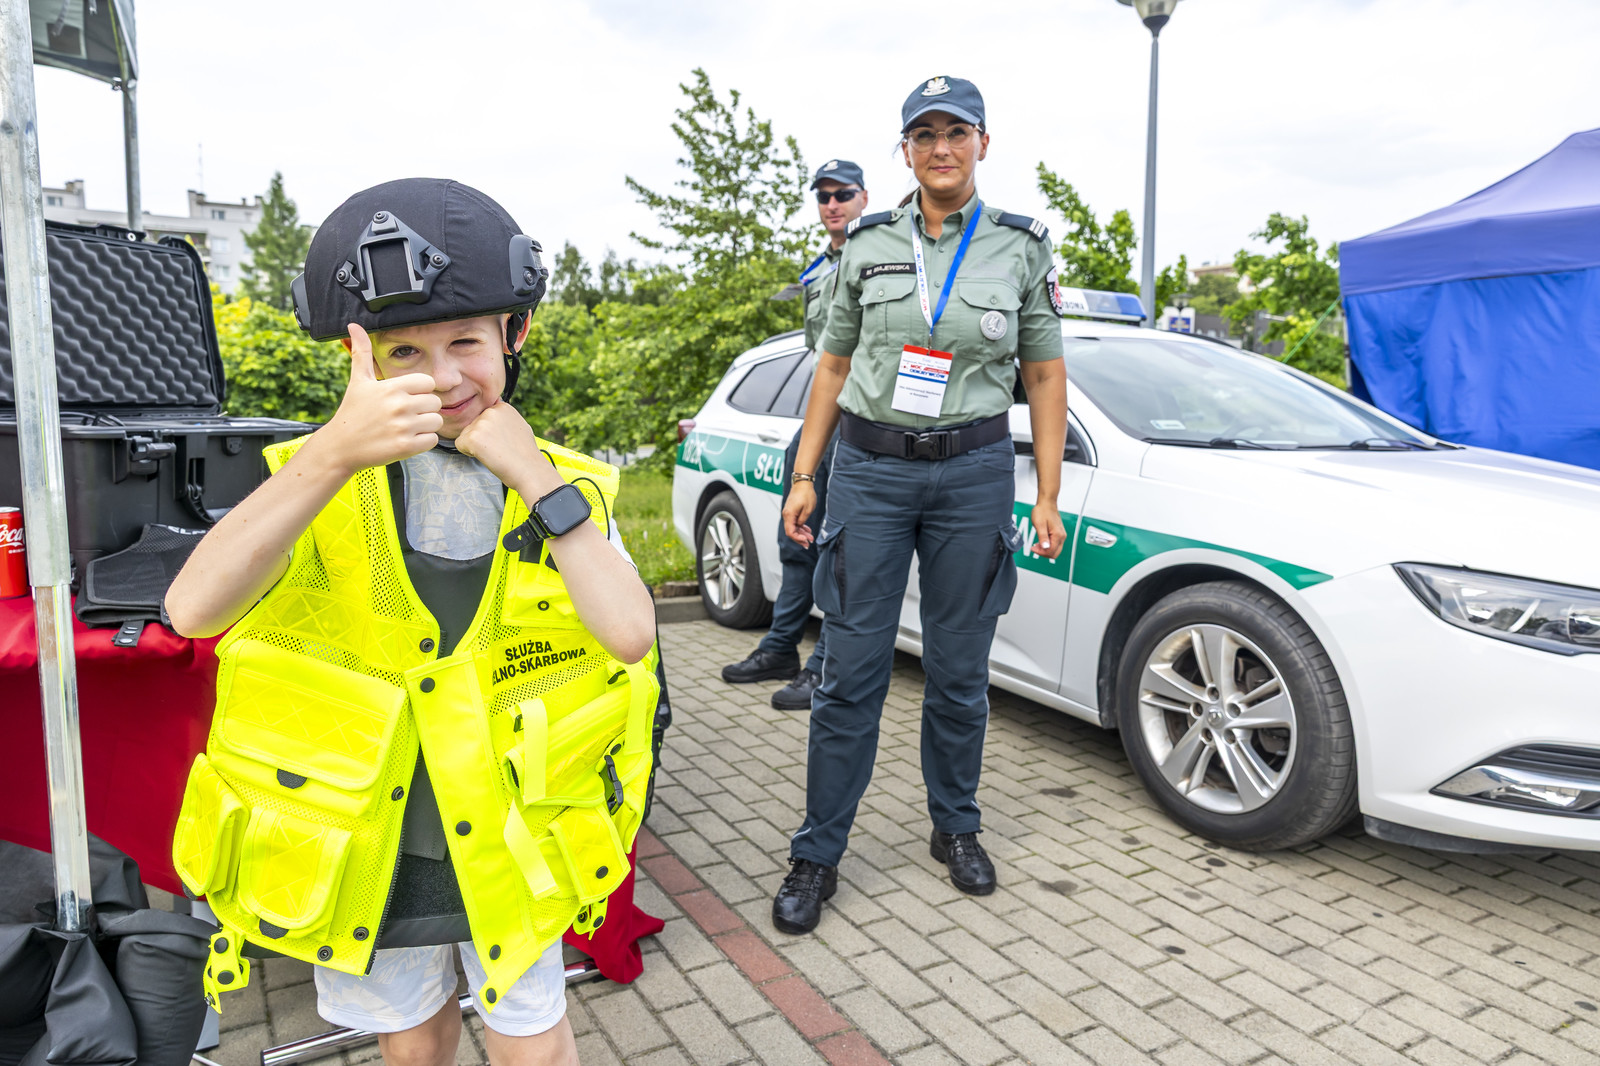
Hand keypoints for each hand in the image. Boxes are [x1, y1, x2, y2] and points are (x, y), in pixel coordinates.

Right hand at [316, 323, 441, 473]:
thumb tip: (354, 326)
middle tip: (405, 415)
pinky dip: (423, 441)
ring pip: (436, 421)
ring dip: (425, 426)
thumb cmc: (352, 412)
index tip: (407, 397)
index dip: (421, 391)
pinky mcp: (406, 447)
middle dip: (424, 409)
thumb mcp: (358, 381)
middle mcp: (399, 405)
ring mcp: (403, 427)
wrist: (340, 446)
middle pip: (435, 402)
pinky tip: (407, 438)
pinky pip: (433, 440)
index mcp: (392, 387)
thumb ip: (361, 352)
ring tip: (406, 427)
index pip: (428, 383)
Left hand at [454, 400, 559, 498]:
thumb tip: (496, 408)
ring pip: (466, 435)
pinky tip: (487, 456)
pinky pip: (460, 444)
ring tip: (495, 452)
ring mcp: (481, 423)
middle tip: (499, 448)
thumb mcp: (519, 425)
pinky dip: (469, 453)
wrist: (529, 470)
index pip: (483, 418)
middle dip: (482, 438)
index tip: (503, 441)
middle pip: (472, 425)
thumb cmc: (526, 453)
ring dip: (475, 446)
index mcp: (502, 407)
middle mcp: (490, 411)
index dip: (490, 433)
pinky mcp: (473, 437)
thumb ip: (504, 418)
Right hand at [783, 481, 816, 545]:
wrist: (803, 483)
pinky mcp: (791, 511)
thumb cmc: (805, 493)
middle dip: (800, 538)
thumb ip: (803, 521)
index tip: (806, 540)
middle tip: (809, 542)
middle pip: (791, 531)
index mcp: (789, 515)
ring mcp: (788, 513)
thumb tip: (800, 526)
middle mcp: (786, 515)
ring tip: (810, 537)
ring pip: (793, 527)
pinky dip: (800, 527)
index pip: (790, 532)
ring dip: (801, 533)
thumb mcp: (808, 510)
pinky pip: (794, 522)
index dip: (798, 538)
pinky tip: (807, 529)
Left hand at [1030, 501, 1065, 559]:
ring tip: (1037, 544)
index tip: (1033, 548)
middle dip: (1044, 553)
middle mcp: (1062, 536)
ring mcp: (1061, 535)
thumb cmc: (1042, 511)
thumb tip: (1045, 548)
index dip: (1041, 552)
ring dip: (1045, 550)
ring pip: (1055, 550)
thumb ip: (1043, 537)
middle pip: (1055, 554)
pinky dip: (1048, 546)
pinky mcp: (1059, 534)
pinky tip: (1041, 542)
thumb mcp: (1039, 525)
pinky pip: (1055, 545)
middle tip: (1035, 547)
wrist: (1047, 504)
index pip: (1051, 551)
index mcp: (1058, 535)